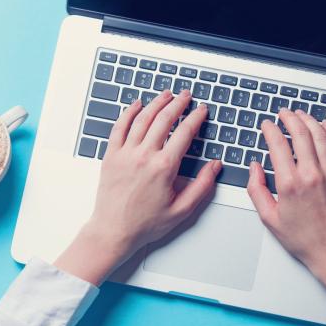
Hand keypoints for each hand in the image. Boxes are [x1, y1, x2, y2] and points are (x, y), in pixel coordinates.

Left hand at [55, 90, 220, 285]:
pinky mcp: (111, 155)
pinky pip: (119, 127)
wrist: (113, 231)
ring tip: (166, 94)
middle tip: (186, 95)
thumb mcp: (182, 210)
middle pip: (164, 119)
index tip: (202, 110)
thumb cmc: (145, 223)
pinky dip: (128, 113)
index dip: (196, 118)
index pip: (185, 133)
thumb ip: (202, 186)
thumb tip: (215, 166)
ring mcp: (125, 153)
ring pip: (142, 118)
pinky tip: (136, 105)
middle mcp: (144, 156)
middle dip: (178, 104)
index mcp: (164, 167)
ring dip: (156, 103)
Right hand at [247, 108, 325, 315]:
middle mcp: (311, 175)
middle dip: (289, 118)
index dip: (270, 130)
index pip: (278, 145)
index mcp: (290, 184)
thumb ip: (257, 189)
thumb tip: (255, 168)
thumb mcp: (269, 217)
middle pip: (300, 134)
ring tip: (301, 115)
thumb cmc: (302, 238)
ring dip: (309, 121)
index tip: (266, 125)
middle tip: (283, 113)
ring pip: (321, 136)